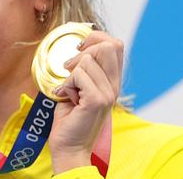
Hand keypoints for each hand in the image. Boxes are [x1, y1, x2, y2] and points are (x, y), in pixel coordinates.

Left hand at [48, 31, 123, 173]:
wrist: (69, 146)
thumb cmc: (70, 117)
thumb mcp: (78, 87)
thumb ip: (83, 69)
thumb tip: (79, 48)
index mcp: (113, 80)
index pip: (116, 44)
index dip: (96, 37)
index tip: (79, 48)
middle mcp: (115, 85)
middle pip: (108, 45)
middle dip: (83, 50)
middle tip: (69, 68)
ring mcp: (108, 93)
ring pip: (87, 60)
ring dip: (69, 74)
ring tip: (69, 91)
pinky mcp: (97, 100)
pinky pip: (78, 75)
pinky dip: (66, 84)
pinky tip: (67, 98)